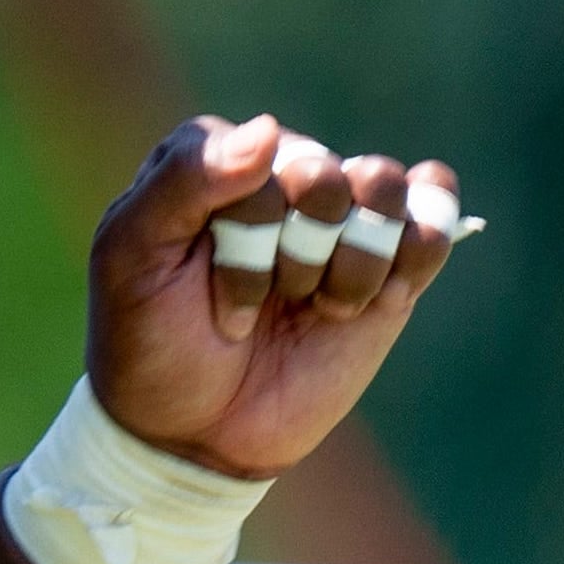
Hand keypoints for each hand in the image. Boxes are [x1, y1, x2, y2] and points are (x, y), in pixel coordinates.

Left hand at [85, 112, 462, 481]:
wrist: (193, 433)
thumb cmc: (150, 339)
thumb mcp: (132, 256)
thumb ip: (182, 180)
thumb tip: (268, 130)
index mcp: (217, 155)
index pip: (261, 159)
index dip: (241, 239)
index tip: (205, 295)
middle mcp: (283, 172)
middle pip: (326, 176)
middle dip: (293, 256)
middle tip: (263, 302)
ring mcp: (340, 219)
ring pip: (386, 190)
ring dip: (350, 265)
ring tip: (317, 306)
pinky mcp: (389, 269)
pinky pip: (432, 226)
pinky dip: (413, 256)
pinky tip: (375, 299)